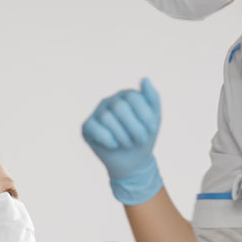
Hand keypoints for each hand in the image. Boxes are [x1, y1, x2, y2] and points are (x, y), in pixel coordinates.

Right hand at [82, 77, 163, 205]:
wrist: (132, 163)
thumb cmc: (143, 138)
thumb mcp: (154, 119)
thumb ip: (152, 98)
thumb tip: (145, 78)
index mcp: (127, 95)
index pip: (134, 98)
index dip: (145, 116)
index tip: (152, 130)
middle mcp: (110, 101)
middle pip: (120, 108)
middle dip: (134, 128)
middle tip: (140, 140)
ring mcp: (97, 113)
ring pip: (107, 119)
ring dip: (123, 137)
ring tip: (128, 144)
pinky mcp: (87, 127)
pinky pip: (96, 129)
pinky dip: (108, 141)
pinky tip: (114, 146)